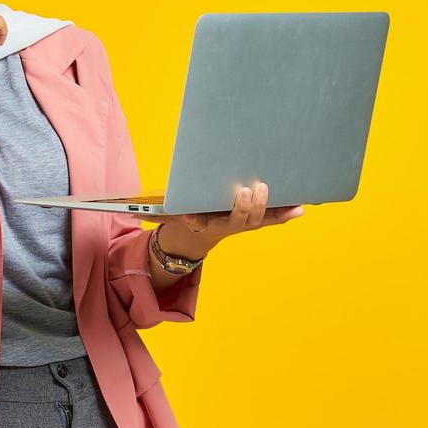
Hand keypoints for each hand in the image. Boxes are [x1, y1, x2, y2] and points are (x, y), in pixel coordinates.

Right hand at [131, 181, 303, 249]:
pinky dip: (286, 213)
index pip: (203, 224)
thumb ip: (156, 211)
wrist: (198, 237)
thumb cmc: (184, 216)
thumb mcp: (168, 213)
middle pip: (239, 221)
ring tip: (282, 198)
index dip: (200, 220)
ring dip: (272, 210)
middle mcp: (226, 225)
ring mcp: (243, 223)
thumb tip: (127, 210)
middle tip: (244, 191)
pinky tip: (300, 207)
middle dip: (244, 208)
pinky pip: (273, 217)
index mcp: (204, 224)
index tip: (194, 217)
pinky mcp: (256, 218)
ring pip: (259, 219)